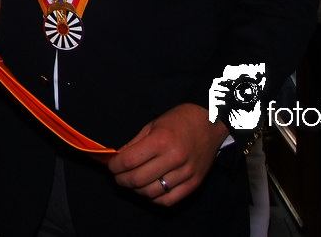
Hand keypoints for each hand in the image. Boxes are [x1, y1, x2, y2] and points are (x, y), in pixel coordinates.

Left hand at [108, 104, 228, 205]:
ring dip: (136, 190)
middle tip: (118, 176)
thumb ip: (133, 144)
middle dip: (122, 180)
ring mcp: (186, 173)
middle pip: (138, 179)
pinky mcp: (194, 183)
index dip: (115, 166)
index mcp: (161, 140)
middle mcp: (174, 158)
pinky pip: (169, 200)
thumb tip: (117, 159)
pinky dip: (154, 199)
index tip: (110, 166)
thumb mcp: (152, 125)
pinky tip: (148, 190)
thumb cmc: (178, 120)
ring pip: (152, 193)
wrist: (209, 122)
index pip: (129, 161)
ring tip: (132, 182)